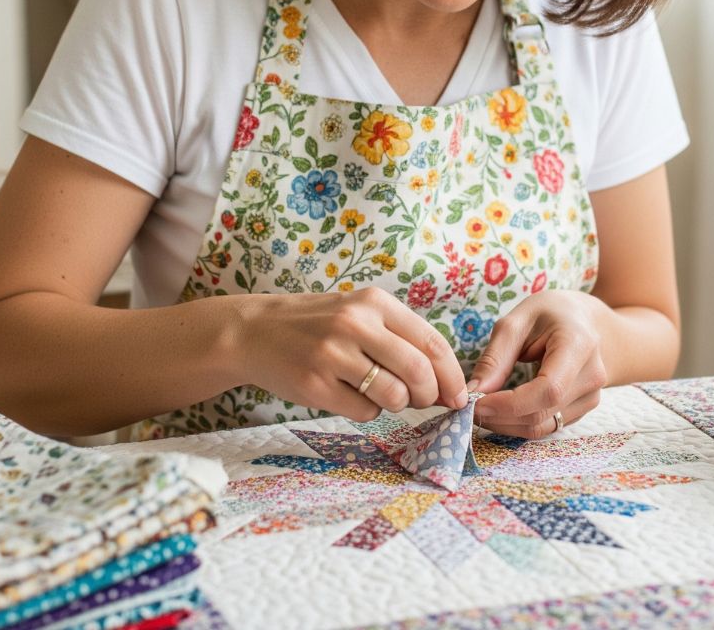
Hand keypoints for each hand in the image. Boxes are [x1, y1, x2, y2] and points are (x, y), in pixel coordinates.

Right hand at [240, 286, 468, 420]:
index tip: (458, 395)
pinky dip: (367, 410)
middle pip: (418, 371)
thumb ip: (401, 339)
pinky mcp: (315, 384)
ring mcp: (333, 354)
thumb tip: (446, 385)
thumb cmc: (319, 325)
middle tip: (422, 401)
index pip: (431, 342)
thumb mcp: (361, 313)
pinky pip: (364, 411)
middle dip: (429, 395)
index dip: (451, 375)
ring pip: (394, 395)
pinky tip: (348, 395)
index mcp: (374, 302)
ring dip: (397, 403)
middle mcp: (355, 323)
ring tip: (378, 392)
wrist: (255, 331)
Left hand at [468, 291, 608, 437]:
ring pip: (543, 427)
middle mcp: (591, 376)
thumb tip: (474, 391)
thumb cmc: (549, 313)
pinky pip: (548, 426)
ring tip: (483, 407)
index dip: (510, 404)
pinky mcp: (584, 409)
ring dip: (507, 424)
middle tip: (469, 406)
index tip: (476, 402)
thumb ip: (496, 357)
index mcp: (578, 345)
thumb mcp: (517, 321)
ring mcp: (591, 396)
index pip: (548, 389)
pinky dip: (520, 423)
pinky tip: (503, 409)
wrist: (583, 319)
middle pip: (542, 413)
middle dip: (500, 416)